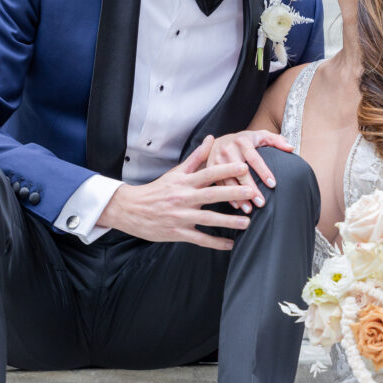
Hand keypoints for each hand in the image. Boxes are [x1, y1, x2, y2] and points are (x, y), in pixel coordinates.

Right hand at [97, 136, 256, 249]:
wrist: (131, 210)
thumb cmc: (158, 190)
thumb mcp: (176, 172)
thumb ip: (196, 157)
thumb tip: (211, 139)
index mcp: (184, 182)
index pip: (207, 173)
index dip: (226, 169)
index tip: (244, 166)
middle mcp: (183, 198)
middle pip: (211, 195)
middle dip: (232, 193)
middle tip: (251, 192)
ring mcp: (180, 217)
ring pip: (207, 219)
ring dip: (228, 221)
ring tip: (247, 222)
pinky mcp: (178, 233)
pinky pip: (199, 239)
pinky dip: (215, 243)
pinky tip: (230, 244)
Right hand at [205, 130, 293, 213]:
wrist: (218, 141)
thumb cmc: (244, 141)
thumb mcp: (259, 136)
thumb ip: (276, 140)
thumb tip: (291, 148)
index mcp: (242, 141)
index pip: (254, 158)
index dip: (263, 171)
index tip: (273, 184)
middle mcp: (228, 150)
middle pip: (241, 172)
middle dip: (251, 188)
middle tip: (261, 203)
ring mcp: (217, 160)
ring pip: (229, 180)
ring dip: (238, 196)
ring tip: (249, 209)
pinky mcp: (209, 169)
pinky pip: (219, 185)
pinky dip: (228, 196)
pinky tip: (237, 206)